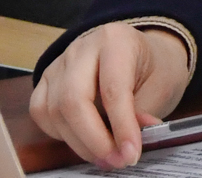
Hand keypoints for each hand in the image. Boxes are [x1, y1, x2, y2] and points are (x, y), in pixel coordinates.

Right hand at [29, 24, 191, 168]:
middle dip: (94, 140)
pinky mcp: (46, 80)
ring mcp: (59, 63)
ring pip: (54, 110)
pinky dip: (60, 134)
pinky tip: (83, 140)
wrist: (140, 52)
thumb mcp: (160, 86)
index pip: (112, 89)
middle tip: (116, 160)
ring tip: (105, 156)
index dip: (121, 127)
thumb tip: (127, 145)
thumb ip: (142, 115)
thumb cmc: (152, 67)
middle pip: (73, 100)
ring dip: (79, 143)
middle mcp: (82, 48)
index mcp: (116, 40)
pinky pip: (41, 113)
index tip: (130, 154)